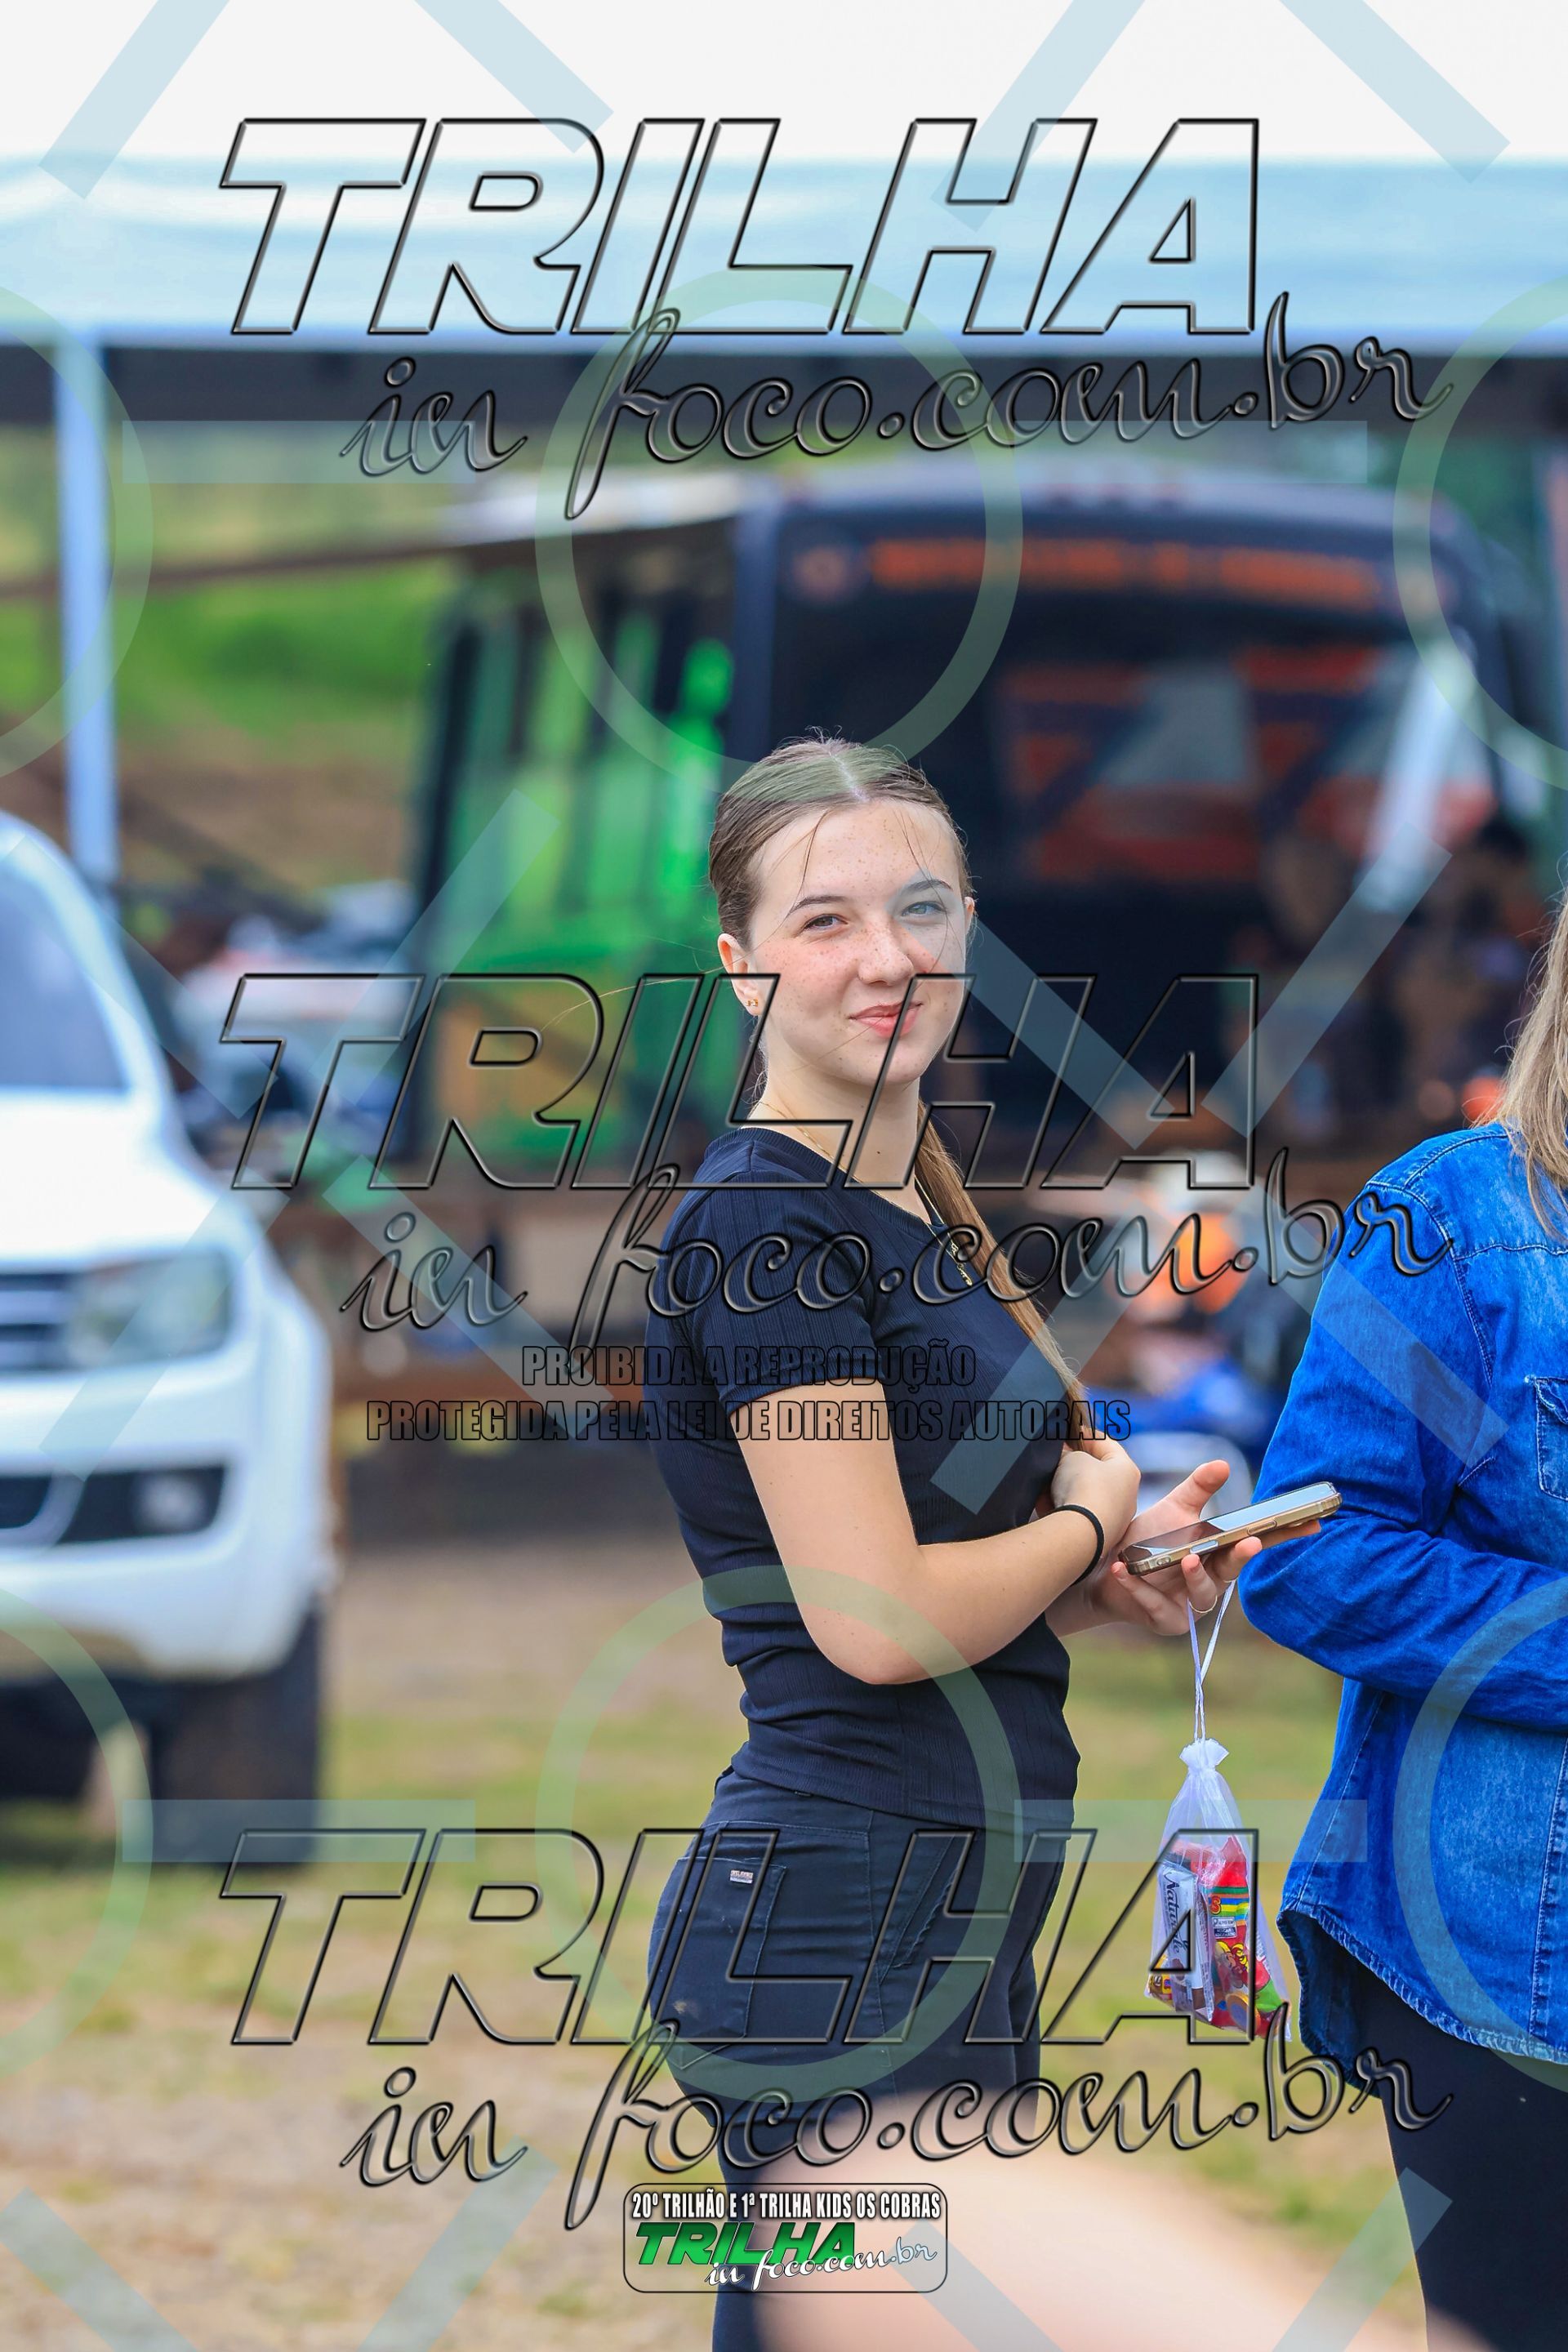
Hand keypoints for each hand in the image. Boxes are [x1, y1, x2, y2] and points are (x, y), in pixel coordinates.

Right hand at [1048, 1433, 1139, 1555]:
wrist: (1081, 1533)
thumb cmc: (1084, 1489)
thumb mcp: (1070, 1458)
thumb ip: (1065, 1452)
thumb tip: (1060, 1454)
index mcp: (1127, 1469)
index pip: (1106, 1444)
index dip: (1085, 1435)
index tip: (1069, 1432)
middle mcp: (1126, 1495)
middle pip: (1096, 1472)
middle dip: (1073, 1464)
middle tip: (1055, 1457)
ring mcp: (1113, 1518)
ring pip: (1084, 1495)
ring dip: (1064, 1488)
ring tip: (1045, 1481)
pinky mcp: (1098, 1535)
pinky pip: (1077, 1515)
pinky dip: (1062, 1508)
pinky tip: (1044, 1503)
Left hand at [1083, 1457, 1319, 1635]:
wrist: (1102, 1570)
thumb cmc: (1145, 1541)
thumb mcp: (1173, 1511)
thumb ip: (1198, 1490)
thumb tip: (1223, 1463)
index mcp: (1219, 1554)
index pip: (1256, 1543)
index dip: (1284, 1534)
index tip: (1312, 1522)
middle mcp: (1211, 1581)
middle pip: (1233, 1570)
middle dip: (1242, 1557)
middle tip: (1249, 1543)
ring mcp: (1191, 1605)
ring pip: (1202, 1593)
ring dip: (1194, 1576)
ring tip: (1183, 1558)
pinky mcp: (1165, 1621)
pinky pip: (1157, 1605)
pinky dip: (1141, 1588)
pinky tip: (1123, 1570)